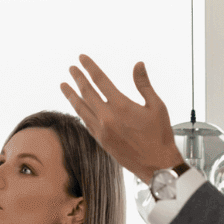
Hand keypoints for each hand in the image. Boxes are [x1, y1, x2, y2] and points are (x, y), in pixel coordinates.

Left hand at [60, 55, 184, 180]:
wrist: (157, 165)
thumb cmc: (160, 136)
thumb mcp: (157, 106)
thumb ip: (144, 84)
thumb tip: (138, 65)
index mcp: (121, 106)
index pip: (100, 80)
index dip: (89, 67)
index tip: (82, 58)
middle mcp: (107, 117)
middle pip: (87, 92)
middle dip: (78, 78)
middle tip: (71, 68)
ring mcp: (102, 130)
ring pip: (81, 109)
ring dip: (71, 95)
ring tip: (63, 86)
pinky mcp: (101, 141)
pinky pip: (86, 123)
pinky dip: (79, 112)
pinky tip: (77, 107)